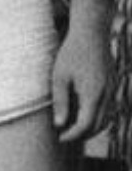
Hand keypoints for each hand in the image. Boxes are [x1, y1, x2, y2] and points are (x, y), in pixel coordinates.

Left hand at [52, 0, 114, 143]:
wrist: (92, 33)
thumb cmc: (71, 53)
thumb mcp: (59, 77)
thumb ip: (60, 102)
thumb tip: (60, 125)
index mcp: (93, 94)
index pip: (86, 125)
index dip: (72, 135)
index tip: (59, 137)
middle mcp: (106, 94)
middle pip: (98, 126)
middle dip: (82, 135)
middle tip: (64, 136)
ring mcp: (112, 90)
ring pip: (106, 119)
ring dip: (91, 128)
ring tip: (72, 128)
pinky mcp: (112, 85)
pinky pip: (109, 108)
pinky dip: (98, 117)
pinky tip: (82, 114)